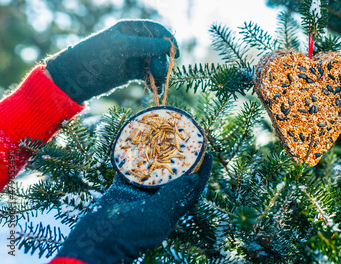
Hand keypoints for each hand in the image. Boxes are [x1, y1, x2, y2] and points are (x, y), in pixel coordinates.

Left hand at [46, 20, 178, 103]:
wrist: (75, 78)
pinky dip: (153, 81)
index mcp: (130, 29)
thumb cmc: (95, 56)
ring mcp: (132, 57)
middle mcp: (133, 41)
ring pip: (155, 62)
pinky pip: (148, 75)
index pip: (156, 30)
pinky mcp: (130, 72)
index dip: (168, 39)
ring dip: (159, 72)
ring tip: (158, 84)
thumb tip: (168, 45)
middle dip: (163, 60)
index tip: (176, 54)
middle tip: (160, 72)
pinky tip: (155, 89)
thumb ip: (146, 45)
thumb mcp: (121, 47)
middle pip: (158, 48)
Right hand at [56, 153, 211, 263]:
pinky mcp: (121, 190)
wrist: (95, 241)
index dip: (201, 172)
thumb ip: (175, 194)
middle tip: (186, 140)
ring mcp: (138, 196)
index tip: (208, 154)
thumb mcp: (157, 214)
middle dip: (180, 159)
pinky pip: (130, 170)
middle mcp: (156, 202)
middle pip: (173, 177)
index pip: (191, 189)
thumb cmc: (130, 232)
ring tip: (164, 137)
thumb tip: (195, 178)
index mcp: (169, 211)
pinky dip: (133, 157)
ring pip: (152, 171)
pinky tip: (137, 142)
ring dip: (157, 155)